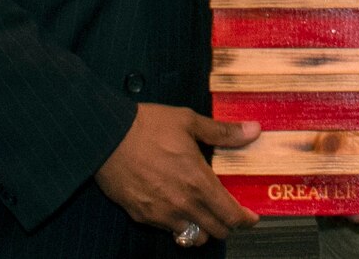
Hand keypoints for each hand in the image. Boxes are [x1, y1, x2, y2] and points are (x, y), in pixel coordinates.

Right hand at [94, 103, 261, 242]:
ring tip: (204, 213)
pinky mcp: (141, 216)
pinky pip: (167, 230)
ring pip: (192, 236)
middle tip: (229, 213)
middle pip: (216, 232)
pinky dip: (178, 225)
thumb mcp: (189, 122)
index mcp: (198, 182)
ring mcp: (160, 214)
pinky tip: (178, 209)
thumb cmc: (146, 127)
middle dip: (227, 225)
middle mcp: (182, 204)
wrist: (106, 137)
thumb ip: (223, 132)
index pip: (231, 215)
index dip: (245, 220)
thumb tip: (252, 131)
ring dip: (202, 229)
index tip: (250, 217)